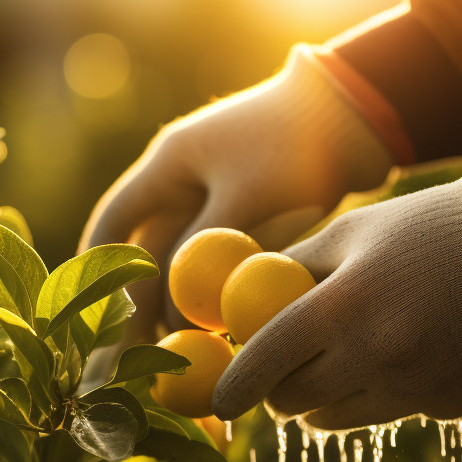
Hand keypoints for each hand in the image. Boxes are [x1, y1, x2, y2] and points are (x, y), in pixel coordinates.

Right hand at [79, 46, 393, 340]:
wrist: (363, 111)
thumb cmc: (300, 143)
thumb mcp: (246, 197)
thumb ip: (204, 253)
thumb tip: (173, 314)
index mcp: (170, 161)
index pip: (116, 219)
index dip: (100, 268)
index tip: (97, 313)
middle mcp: (185, 179)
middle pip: (149, 248)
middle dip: (143, 299)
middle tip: (144, 351)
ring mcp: (217, 194)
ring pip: (186, 259)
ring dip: (182, 300)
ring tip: (184, 347)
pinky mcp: (252, 211)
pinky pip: (221, 260)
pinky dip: (217, 290)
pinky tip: (220, 325)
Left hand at [211, 153, 461, 430]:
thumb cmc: (429, 227)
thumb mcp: (351, 232)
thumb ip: (290, 271)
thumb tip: (237, 307)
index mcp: (345, 306)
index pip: (266, 361)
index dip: (235, 387)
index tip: (219, 402)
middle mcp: (378, 354)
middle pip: (295, 403)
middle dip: (279, 393)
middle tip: (283, 374)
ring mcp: (416, 386)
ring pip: (338, 420)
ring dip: (324, 401)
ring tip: (344, 358)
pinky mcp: (449, 405)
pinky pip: (389, 414)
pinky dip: (380, 395)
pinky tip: (407, 353)